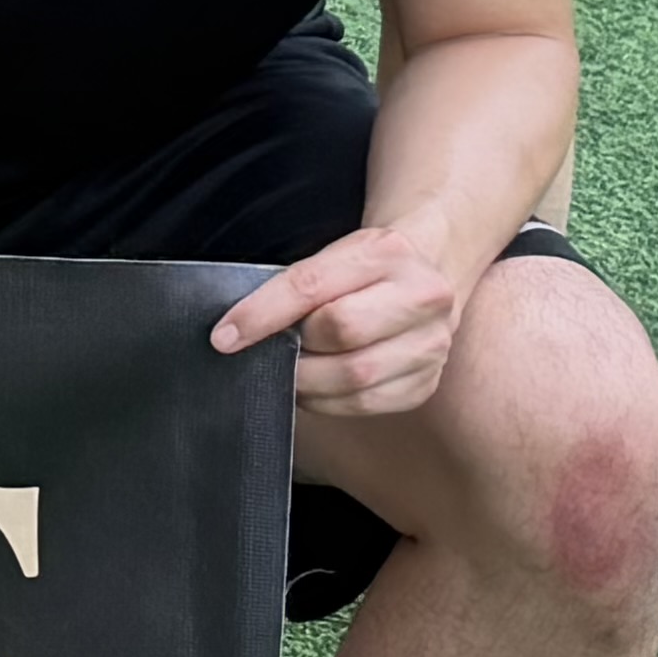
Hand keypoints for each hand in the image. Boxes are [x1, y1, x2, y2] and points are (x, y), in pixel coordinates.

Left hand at [213, 220, 477, 423]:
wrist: (427, 275)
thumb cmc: (364, 268)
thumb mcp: (333, 256)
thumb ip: (294, 287)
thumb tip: (236, 330)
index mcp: (388, 252)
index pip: (312, 286)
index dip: (262, 314)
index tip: (225, 335)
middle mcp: (422, 297)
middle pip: (340, 332)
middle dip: (292, 348)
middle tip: (268, 351)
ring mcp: (432, 344)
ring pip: (354, 376)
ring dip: (305, 381)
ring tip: (286, 371)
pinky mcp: (427, 383)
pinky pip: (365, 404)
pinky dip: (327, 402)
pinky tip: (314, 388)